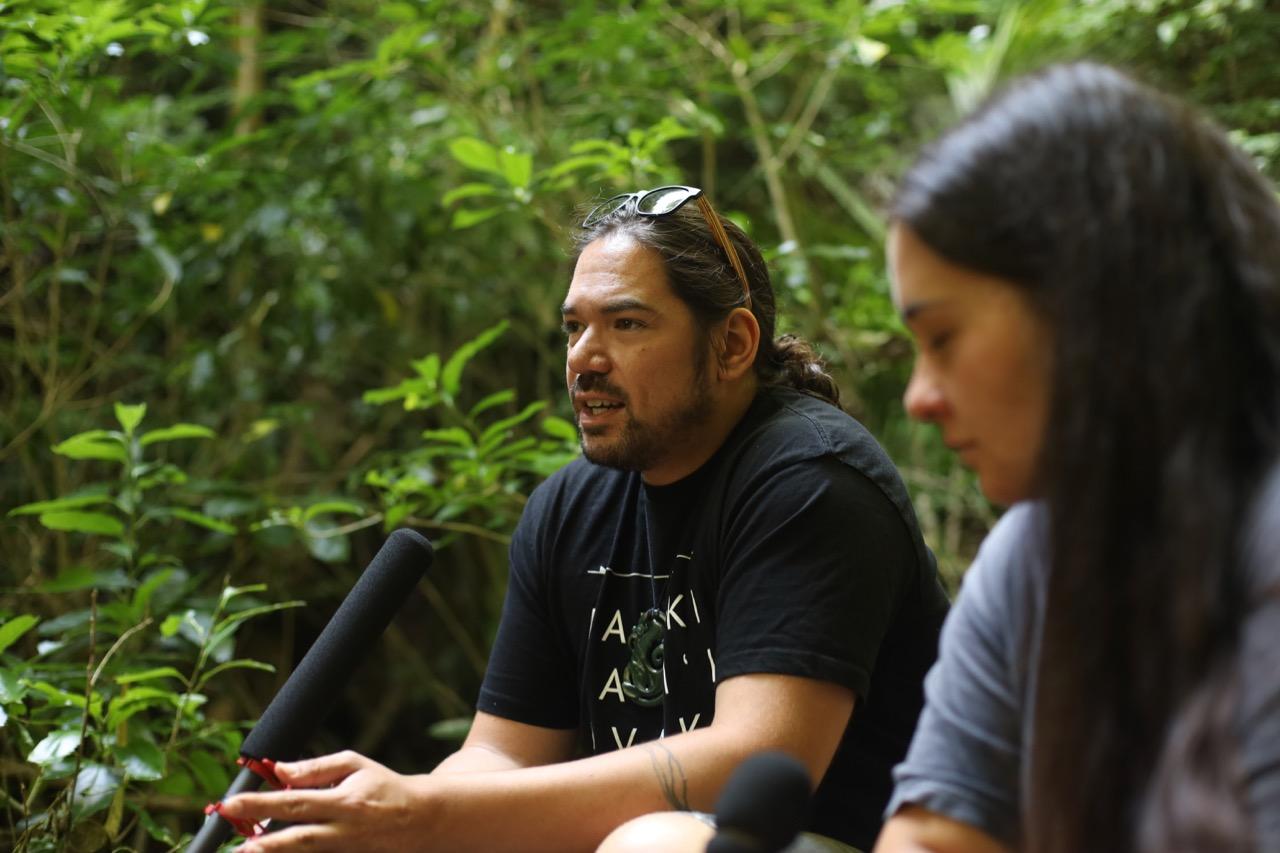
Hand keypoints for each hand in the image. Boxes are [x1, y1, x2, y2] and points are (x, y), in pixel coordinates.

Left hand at [219, 750, 435, 851]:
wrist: (420, 819)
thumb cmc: (384, 786)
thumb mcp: (354, 764)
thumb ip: (316, 768)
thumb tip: (279, 771)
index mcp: (345, 801)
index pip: (295, 801)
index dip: (261, 803)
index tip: (231, 803)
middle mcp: (343, 831)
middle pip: (296, 837)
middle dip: (260, 841)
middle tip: (232, 840)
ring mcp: (345, 851)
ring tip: (243, 852)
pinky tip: (271, 851)